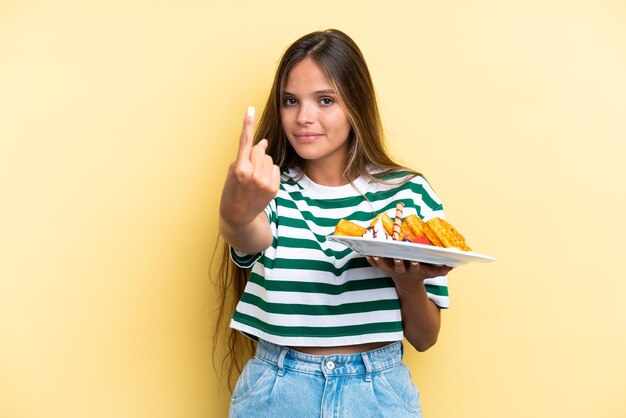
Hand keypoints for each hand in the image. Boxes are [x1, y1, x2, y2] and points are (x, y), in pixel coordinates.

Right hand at [219, 106, 280, 227]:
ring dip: (262, 162)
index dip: (247, 124)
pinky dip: (269, 171)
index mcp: (239, 168)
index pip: (245, 141)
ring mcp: (265, 182)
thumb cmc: (232, 190)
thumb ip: (246, 155)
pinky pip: (275, 168)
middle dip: (256, 152)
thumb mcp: (233, 171)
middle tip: (250, 165)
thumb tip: (264, 143)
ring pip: (268, 158)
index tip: (250, 109)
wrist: (239, 215)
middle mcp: (252, 174)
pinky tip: (262, 182)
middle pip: (260, 149)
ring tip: (254, 177)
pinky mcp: (274, 187)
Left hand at [366, 256, 452, 282]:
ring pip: (383, 265)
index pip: (414, 266)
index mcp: (413, 270)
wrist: (408, 284)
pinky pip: (375, 264)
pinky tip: (364, 251)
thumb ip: (442, 269)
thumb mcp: (432, 272)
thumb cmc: (421, 273)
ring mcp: (391, 270)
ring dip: (378, 259)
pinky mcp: (383, 268)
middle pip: (397, 266)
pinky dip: (370, 259)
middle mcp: (401, 271)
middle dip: (396, 260)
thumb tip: (453, 264)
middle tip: (394, 254)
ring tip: (373, 251)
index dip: (413, 263)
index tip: (414, 258)